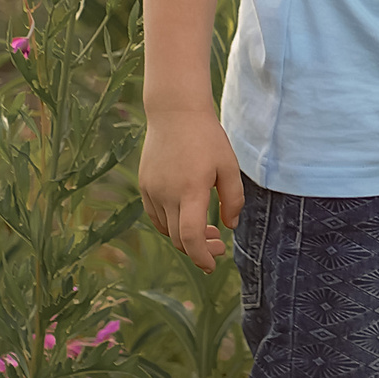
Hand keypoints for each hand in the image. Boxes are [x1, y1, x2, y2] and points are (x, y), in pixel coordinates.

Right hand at [139, 104, 244, 272]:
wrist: (175, 112)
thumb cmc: (207, 138)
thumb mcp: (228, 166)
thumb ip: (233, 199)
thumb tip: (230, 227)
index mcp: (190, 190)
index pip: (190, 237)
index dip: (201, 257)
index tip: (212, 265)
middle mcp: (167, 194)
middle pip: (178, 238)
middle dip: (199, 249)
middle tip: (219, 246)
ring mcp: (152, 190)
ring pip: (165, 229)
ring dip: (185, 238)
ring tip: (208, 230)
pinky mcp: (145, 185)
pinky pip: (156, 215)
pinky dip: (170, 225)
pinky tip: (186, 217)